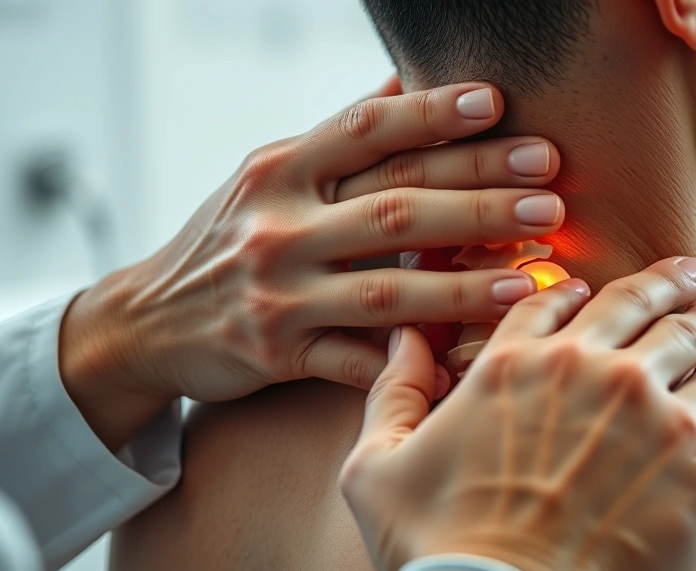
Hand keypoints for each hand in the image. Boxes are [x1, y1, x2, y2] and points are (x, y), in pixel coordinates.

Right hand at [60, 80, 564, 449]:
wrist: (145, 321)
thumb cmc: (226, 239)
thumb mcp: (267, 175)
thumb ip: (336, 138)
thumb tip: (403, 85)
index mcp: (280, 169)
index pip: (367, 130)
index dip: (433, 113)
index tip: (497, 103)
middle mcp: (278, 227)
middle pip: (396, 206)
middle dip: (480, 197)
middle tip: (550, 190)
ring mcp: (279, 295)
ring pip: (390, 289)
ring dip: (467, 284)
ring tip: (533, 275)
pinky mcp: (280, 355)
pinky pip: (361, 362)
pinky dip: (418, 361)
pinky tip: (471, 357)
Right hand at [341, 257, 695, 570]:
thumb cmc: (438, 553)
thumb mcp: (377, 468)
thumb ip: (394, 392)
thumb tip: (404, 338)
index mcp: (518, 365)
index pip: (560, 297)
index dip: (578, 288)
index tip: (593, 288)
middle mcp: (596, 377)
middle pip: (649, 305)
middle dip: (674, 285)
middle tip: (694, 277)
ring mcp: (659, 424)